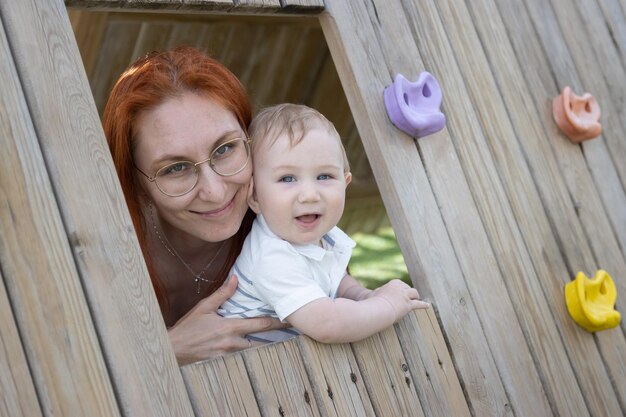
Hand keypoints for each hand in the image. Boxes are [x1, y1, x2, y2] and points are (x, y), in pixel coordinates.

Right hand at [168, 275, 284, 364]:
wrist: (173, 349)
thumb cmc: (188, 328)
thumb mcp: (204, 308)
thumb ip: (222, 294)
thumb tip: (235, 279)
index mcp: (230, 327)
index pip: (260, 324)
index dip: (276, 322)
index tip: (289, 319)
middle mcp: (232, 342)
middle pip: (260, 340)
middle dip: (274, 336)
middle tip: (288, 331)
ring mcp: (229, 355)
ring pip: (251, 350)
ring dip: (260, 345)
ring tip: (274, 341)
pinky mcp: (224, 363)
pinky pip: (241, 358)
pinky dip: (247, 354)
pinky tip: (254, 351)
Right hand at [373, 279, 429, 321]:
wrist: (378, 308)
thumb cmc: (373, 303)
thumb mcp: (373, 294)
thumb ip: (378, 292)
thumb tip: (376, 292)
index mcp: (393, 283)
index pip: (400, 284)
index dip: (401, 289)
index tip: (399, 293)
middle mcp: (400, 287)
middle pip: (408, 288)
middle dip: (408, 292)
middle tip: (406, 298)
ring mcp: (405, 296)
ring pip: (414, 293)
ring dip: (415, 296)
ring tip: (415, 299)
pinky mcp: (408, 305)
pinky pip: (418, 304)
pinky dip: (423, 305)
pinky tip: (428, 306)